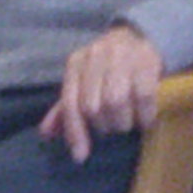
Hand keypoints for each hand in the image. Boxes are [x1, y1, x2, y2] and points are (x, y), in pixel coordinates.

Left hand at [40, 25, 166, 162]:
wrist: (140, 36)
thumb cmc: (108, 68)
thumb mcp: (83, 83)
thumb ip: (65, 109)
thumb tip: (45, 134)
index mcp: (76, 63)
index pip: (71, 103)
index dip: (75, 133)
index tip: (81, 156)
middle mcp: (96, 56)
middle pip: (93, 107)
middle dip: (104, 126)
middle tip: (113, 127)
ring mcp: (122, 56)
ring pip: (116, 102)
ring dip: (123, 122)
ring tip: (128, 123)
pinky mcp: (147, 60)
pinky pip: (143, 97)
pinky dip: (144, 115)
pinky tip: (145, 119)